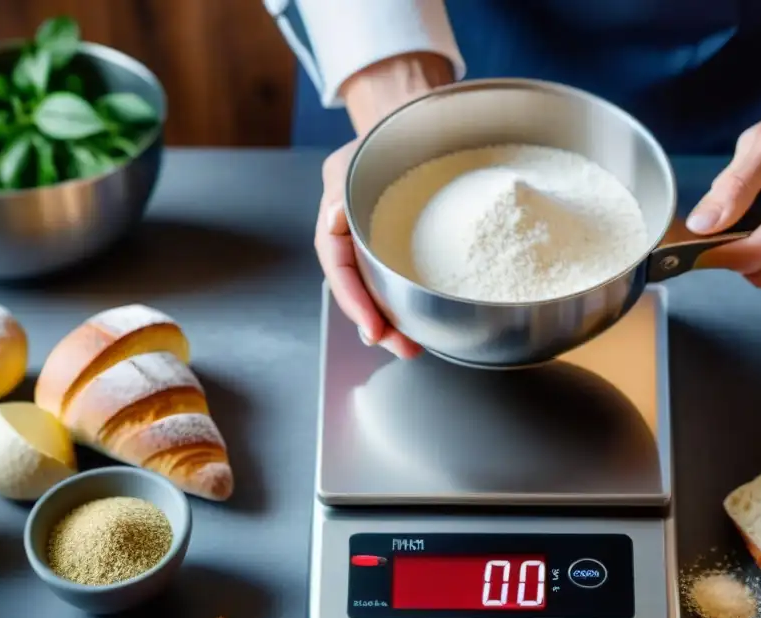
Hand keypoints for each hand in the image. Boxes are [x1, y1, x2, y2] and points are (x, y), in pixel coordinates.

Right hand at [315, 140, 421, 357]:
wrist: (408, 127)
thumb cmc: (378, 140)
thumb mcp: (349, 160)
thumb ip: (338, 189)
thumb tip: (333, 219)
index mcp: (335, 227)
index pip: (339, 270)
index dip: (354, 301)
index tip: (372, 328)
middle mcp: (355, 244)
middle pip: (360, 293)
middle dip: (377, 325)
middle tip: (400, 347)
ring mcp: (380, 251)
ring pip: (382, 294)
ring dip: (395, 324)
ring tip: (412, 346)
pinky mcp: (405, 253)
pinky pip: (405, 282)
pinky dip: (413, 305)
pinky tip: (428, 321)